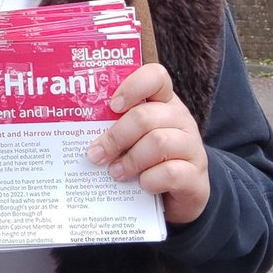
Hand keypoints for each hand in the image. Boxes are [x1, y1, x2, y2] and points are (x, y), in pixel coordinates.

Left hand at [85, 63, 209, 224]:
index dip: (132, 87)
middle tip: (96, 155)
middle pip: (146, 116)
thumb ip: (114, 126)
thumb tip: (75, 131)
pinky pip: (171, 173)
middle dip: (115, 136)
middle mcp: (181, 119)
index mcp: (164, 102)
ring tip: (114, 172)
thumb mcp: (133, 137)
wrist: (180, 196)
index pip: (155, 76)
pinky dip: (150, 179)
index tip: (112, 105)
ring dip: (130, 160)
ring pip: (158, 143)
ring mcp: (192, 147)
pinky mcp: (197, 177)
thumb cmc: (147, 159)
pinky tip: (141, 185)